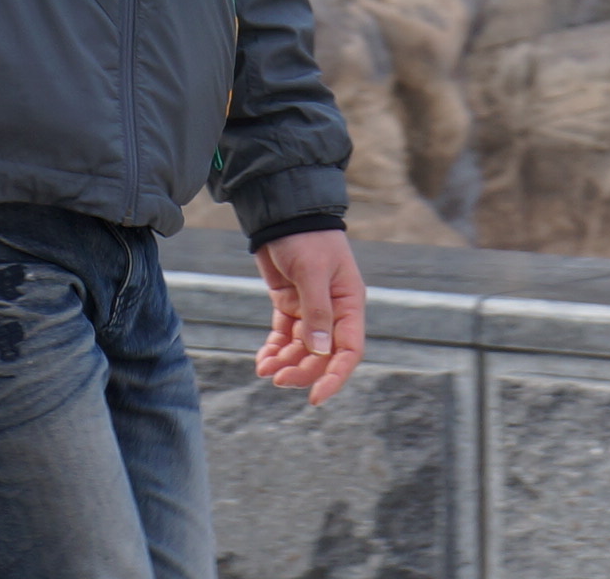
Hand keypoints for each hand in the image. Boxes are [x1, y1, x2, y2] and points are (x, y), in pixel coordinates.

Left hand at [250, 228, 365, 406]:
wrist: (282, 213)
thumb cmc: (306, 237)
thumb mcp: (312, 271)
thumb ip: (317, 311)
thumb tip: (320, 351)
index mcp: (348, 304)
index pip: (348, 351)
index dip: (334, 376)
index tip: (315, 397)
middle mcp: (332, 311)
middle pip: (321, 355)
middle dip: (300, 370)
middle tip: (276, 378)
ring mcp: (310, 309)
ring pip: (300, 349)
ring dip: (284, 362)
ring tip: (264, 368)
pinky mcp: (289, 305)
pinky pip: (284, 336)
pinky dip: (273, 349)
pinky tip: (261, 359)